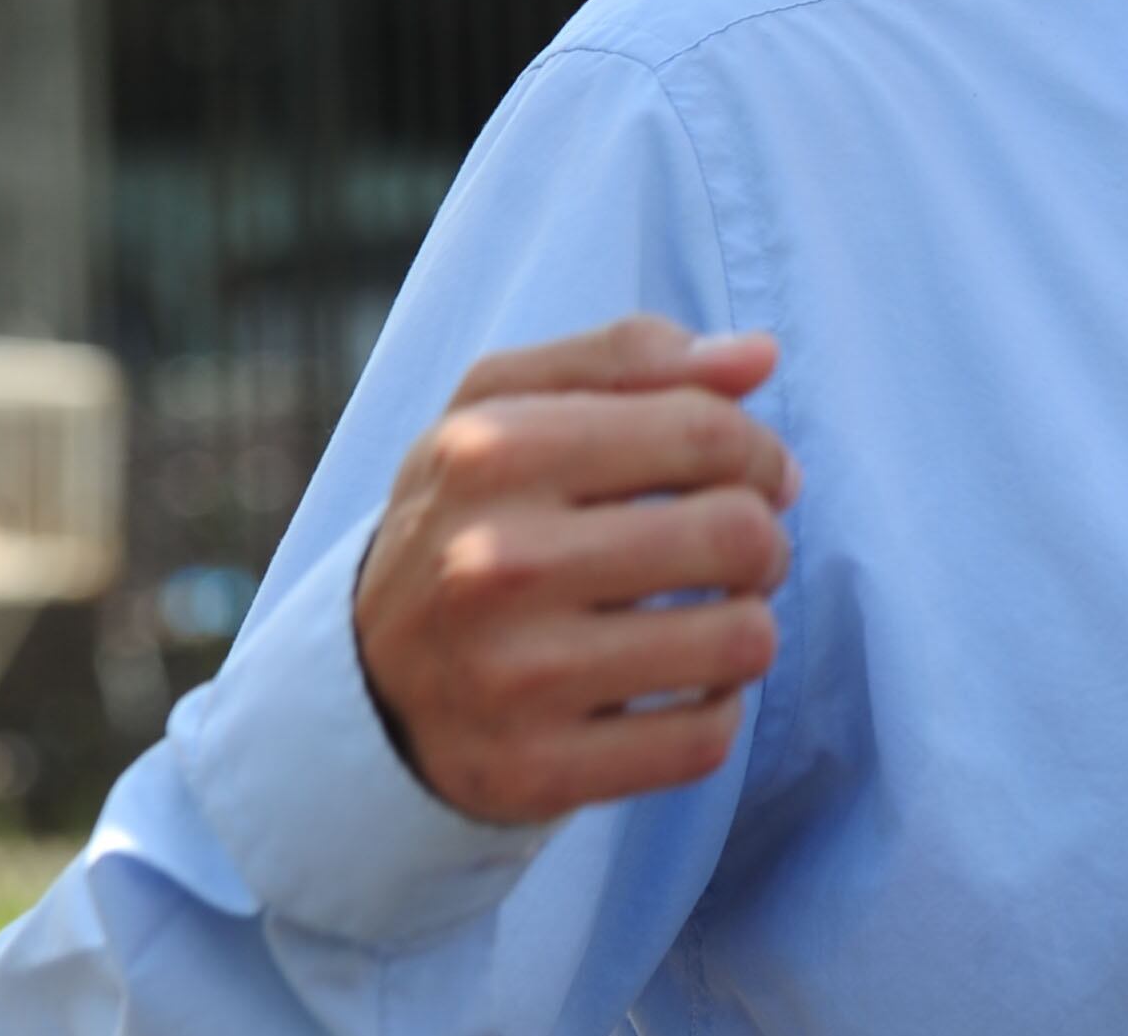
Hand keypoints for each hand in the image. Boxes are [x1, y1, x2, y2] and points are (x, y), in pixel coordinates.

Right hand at [354, 314, 802, 824]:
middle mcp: (492, 563)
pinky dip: (713, 713)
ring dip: (747, 628)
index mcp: (490, 451)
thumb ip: (629, 359)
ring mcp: (511, 677)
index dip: (760, 454)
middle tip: (737, 555)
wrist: (363, 687)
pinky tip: (673, 690)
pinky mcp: (534, 772)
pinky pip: (705, 739)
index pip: (707, 433)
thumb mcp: (505, 410)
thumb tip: (757, 355)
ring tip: (706, 619)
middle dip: (763, 542)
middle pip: (739, 535)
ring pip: (741, 641)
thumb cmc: (467, 522)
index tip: (756, 476)